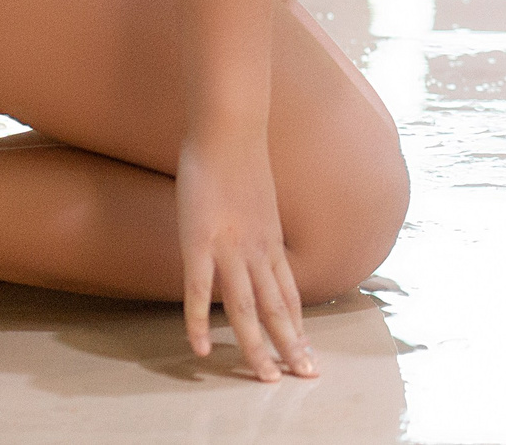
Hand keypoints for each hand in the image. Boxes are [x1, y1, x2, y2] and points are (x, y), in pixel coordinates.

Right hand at [176, 134, 312, 379]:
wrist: (230, 127)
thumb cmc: (241, 155)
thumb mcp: (259, 196)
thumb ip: (258, 220)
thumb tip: (256, 232)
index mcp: (271, 241)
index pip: (289, 293)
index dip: (298, 325)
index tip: (306, 351)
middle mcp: (258, 250)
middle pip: (276, 308)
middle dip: (291, 346)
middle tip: (304, 376)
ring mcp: (229, 248)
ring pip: (245, 308)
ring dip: (256, 346)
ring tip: (263, 378)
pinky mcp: (198, 241)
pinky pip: (199, 291)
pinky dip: (199, 323)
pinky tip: (201, 349)